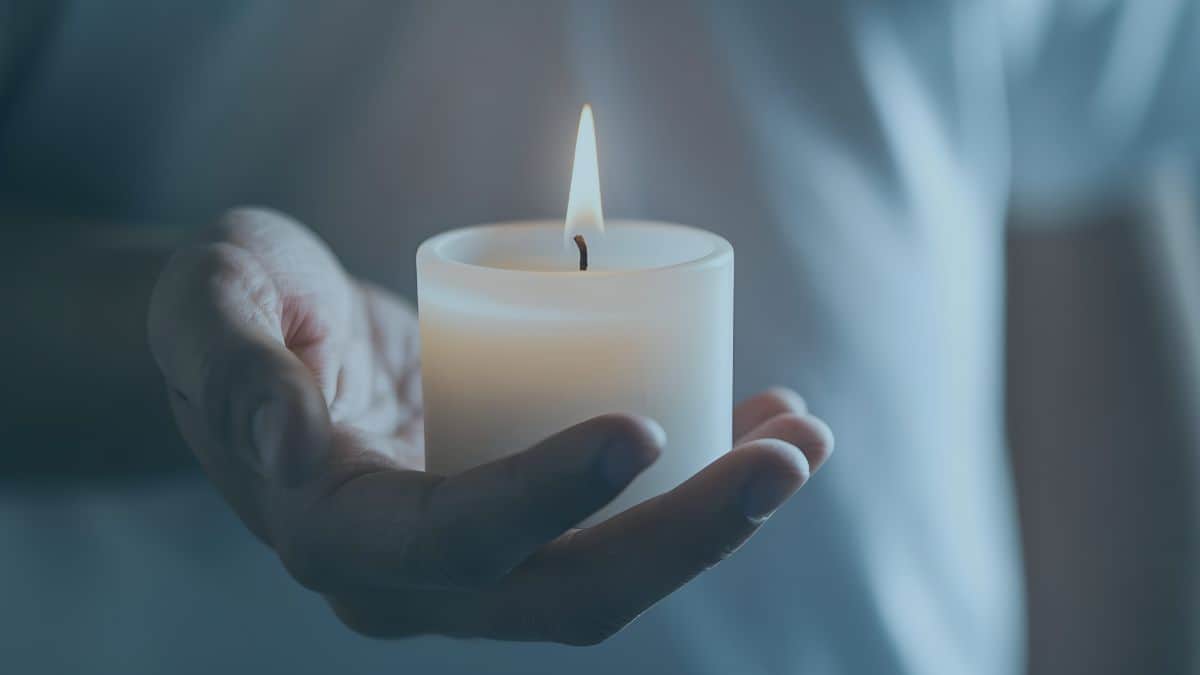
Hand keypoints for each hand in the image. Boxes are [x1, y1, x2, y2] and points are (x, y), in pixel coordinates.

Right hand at [147, 207, 833, 643]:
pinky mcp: (519, 526)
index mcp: (332, 531)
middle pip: (566, 592)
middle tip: (787, 451)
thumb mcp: (208, 300)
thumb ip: (230, 362)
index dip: (546, 499)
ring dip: (718, 523)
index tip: (643, 427)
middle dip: (688, 536)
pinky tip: (761, 428)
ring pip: (610, 578)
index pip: (451, 543)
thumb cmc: (233, 309)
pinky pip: (618, 532)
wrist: (262, 341)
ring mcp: (475, 565)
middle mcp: (411, 578)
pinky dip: (697, 494)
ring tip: (803, 437)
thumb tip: (287, 442)